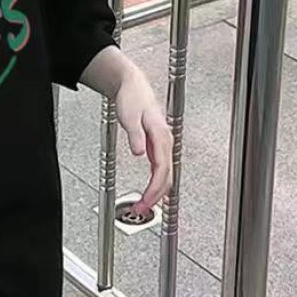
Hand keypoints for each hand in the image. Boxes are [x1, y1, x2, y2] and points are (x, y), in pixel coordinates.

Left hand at [114, 71, 173, 215]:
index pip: (162, 168)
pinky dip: (155, 184)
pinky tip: (149, 192)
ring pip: (165, 175)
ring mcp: (162, 145)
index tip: (146, 200)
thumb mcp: (130, 116)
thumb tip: (140, 152)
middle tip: (140, 209)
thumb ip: (135, 135)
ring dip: (155, 192)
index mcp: (161, 136)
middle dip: (155, 196)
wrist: (133, 86)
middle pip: (166, 176)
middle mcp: (165, 142)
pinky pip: (160, 170)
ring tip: (142, 206)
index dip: (155, 188)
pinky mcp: (157, 146)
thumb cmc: (132, 99)